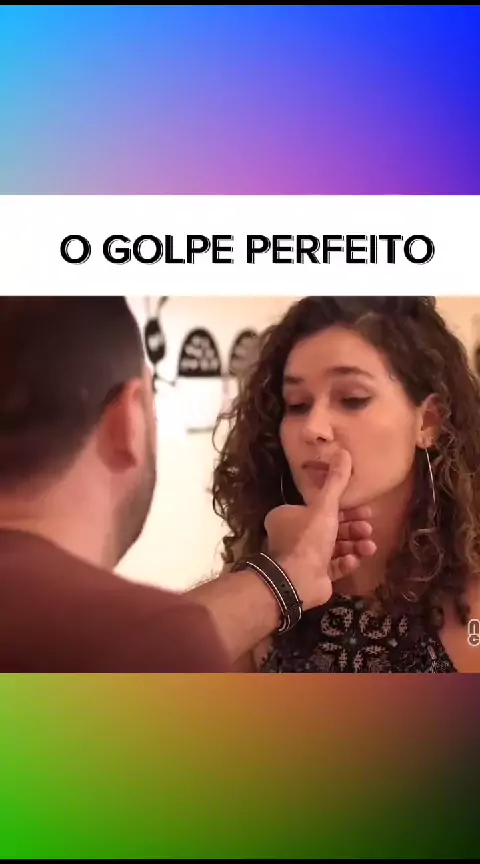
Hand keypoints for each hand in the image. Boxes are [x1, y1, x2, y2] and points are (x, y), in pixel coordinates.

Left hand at [264, 450, 375, 610]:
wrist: (297, 580)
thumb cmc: (308, 538)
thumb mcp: (324, 507)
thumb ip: (336, 482)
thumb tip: (344, 451)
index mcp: (288, 516)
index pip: (320, 508)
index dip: (344, 508)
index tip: (364, 509)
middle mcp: (293, 535)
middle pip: (330, 527)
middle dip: (353, 527)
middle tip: (369, 527)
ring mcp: (304, 558)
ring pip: (334, 547)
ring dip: (354, 545)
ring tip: (370, 546)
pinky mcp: (314, 576)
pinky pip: (333, 566)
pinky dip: (346, 562)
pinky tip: (356, 560)